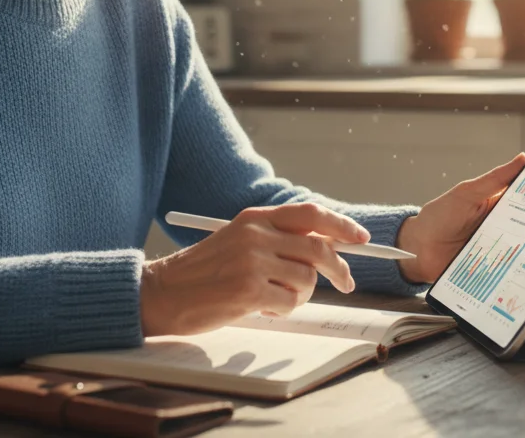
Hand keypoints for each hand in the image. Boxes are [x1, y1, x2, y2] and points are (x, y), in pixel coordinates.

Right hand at [140, 203, 370, 336]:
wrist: (163, 293)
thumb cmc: (204, 272)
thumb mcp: (238, 241)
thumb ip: (276, 239)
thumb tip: (326, 248)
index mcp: (255, 218)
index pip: (311, 214)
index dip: (341, 225)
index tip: (361, 239)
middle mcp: (256, 235)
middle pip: (318, 248)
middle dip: (340, 268)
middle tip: (346, 283)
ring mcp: (253, 262)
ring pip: (307, 279)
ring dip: (301, 294)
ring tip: (276, 299)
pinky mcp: (249, 290)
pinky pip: (290, 301)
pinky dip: (284, 309)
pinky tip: (263, 308)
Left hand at [395, 153, 524, 283]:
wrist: (417, 249)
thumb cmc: (439, 216)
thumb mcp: (467, 193)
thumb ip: (493, 180)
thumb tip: (522, 159)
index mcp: (499, 203)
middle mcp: (504, 225)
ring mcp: (500, 246)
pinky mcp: (495, 267)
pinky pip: (512, 267)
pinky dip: (521, 268)